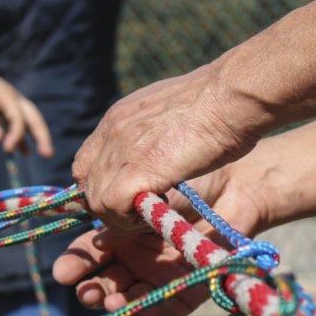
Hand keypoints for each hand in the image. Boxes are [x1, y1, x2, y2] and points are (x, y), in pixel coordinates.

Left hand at [0, 45, 53, 156]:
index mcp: (7, 97)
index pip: (18, 120)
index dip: (15, 136)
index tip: (6, 149)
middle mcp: (13, 98)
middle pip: (34, 117)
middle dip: (42, 135)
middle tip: (48, 154)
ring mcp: (8, 101)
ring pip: (27, 119)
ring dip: (35, 135)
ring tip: (42, 153)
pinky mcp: (1, 105)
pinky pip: (16, 121)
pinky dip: (20, 135)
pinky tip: (22, 150)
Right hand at [52, 172, 260, 315]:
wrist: (234, 183)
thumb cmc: (186, 176)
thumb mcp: (142, 185)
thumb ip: (114, 201)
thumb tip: (85, 216)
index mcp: (120, 234)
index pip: (90, 255)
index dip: (76, 265)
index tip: (63, 273)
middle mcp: (137, 258)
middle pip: (107, 283)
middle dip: (93, 291)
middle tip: (85, 292)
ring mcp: (162, 275)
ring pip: (132, 299)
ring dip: (119, 303)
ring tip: (112, 300)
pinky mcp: (191, 290)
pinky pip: (167, 311)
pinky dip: (153, 313)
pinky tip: (141, 310)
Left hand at [72, 63, 256, 228]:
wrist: (230, 96)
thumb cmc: (217, 103)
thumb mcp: (169, 112)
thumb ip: (151, 133)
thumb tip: (154, 148)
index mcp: (116, 118)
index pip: (85, 164)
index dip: (102, 185)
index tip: (130, 193)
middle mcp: (111, 133)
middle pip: (86, 186)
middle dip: (111, 206)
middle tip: (144, 207)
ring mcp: (120, 149)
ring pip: (97, 201)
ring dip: (123, 216)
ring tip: (155, 208)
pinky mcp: (137, 168)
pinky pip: (113, 207)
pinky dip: (131, 218)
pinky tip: (159, 208)